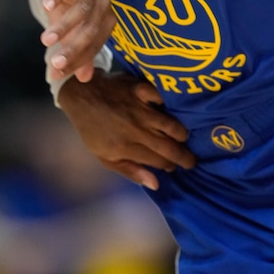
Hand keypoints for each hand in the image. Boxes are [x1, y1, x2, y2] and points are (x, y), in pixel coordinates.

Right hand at [31, 0, 115, 80]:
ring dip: (63, 26)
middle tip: (53, 63)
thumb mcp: (69, 31)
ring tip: (45, 40)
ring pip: (81, 9)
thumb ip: (79, 52)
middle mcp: (103, 2)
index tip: (56, 72)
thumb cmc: (64, 6)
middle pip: (90, 29)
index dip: (77, 60)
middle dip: (72, 48)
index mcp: (106, 19)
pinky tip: (46, 7)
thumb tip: (84, 79)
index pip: (94, 44)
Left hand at [57, 70, 195, 189]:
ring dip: (181, 133)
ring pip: (171, 124)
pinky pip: (163, 97)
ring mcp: (138, 108)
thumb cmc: (93, 128)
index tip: (174, 166)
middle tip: (192, 159)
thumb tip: (155, 184)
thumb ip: (130, 171)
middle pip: (168, 147)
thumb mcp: (104, 156)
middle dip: (184, 156)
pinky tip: (176, 109)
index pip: (158, 161)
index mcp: (124, 147)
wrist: (81, 95)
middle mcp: (134, 129)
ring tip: (184, 137)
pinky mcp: (140, 89)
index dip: (170, 166)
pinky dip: (171, 103)